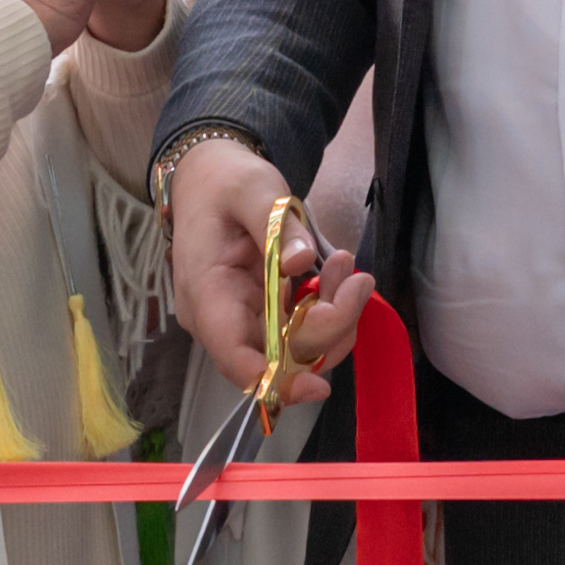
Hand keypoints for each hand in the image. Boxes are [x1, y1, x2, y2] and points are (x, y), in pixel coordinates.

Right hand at [161, 138, 371, 402]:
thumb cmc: (225, 183)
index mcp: (207, 294)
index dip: (273, 379)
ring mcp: (246, 321)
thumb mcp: (252, 189)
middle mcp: (223, 321)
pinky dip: (328, 309)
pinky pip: (304, 332)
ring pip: (299, 350)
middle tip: (357, 279)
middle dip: (328, 327)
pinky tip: (335, 272)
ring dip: (334, 317)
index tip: (317, 384)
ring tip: (345, 266)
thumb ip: (275, 223)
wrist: (211, 179)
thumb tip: (299, 262)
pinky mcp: (266, 316)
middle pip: (279, 357)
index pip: (233, 355)